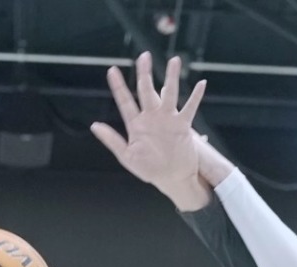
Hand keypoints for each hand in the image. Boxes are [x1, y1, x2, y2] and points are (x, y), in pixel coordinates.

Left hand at [90, 53, 209, 206]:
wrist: (172, 179)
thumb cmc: (149, 170)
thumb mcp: (127, 156)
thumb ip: (112, 140)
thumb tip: (94, 126)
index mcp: (136, 124)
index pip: (125, 101)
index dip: (118, 86)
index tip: (112, 70)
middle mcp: (151, 118)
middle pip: (146, 90)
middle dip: (144, 73)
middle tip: (144, 56)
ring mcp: (167, 120)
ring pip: (170, 93)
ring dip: (171, 77)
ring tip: (174, 60)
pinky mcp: (182, 126)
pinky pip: (189, 108)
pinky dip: (195, 97)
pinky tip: (201, 84)